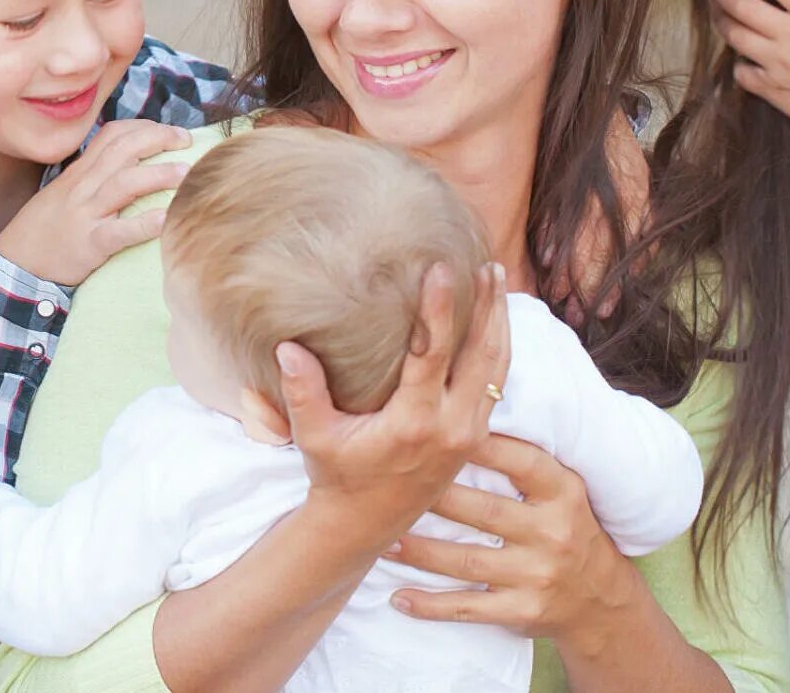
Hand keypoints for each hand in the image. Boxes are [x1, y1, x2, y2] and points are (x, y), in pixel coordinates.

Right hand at [0, 119, 191, 285]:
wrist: (14, 265)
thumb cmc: (44, 229)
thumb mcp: (64, 193)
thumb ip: (92, 176)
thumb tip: (127, 164)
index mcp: (80, 173)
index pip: (113, 135)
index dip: (145, 127)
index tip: (171, 131)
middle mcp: (83, 187)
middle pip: (123, 150)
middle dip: (158, 139)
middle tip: (187, 141)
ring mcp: (85, 214)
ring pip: (123, 184)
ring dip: (157, 175)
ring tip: (185, 173)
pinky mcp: (89, 245)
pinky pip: (118, 232)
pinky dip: (143, 225)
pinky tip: (165, 220)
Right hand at [277, 260, 510, 550]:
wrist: (364, 526)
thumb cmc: (337, 476)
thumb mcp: (314, 437)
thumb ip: (303, 392)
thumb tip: (288, 346)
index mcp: (414, 423)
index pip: (433, 354)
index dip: (440, 309)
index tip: (442, 268)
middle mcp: (451, 427)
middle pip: (483, 354)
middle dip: (489, 306)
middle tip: (487, 264)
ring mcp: (469, 432)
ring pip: (498, 367)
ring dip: (501, 321)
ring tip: (497, 278)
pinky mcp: (475, 436)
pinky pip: (497, 382)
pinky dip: (500, 346)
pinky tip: (495, 318)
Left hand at [384, 435, 641, 649]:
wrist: (602, 600)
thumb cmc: (568, 529)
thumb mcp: (563, 491)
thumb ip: (524, 463)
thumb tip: (467, 418)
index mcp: (564, 492)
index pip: (520, 461)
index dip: (480, 446)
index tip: (436, 428)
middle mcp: (553, 532)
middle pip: (483, 511)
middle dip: (434, 497)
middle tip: (388, 482)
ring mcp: (537, 575)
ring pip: (466, 561)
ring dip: (419, 552)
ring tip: (382, 540)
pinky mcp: (522, 611)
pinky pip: (468, 608)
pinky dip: (430, 606)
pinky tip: (397, 597)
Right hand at [544, 111, 649, 324]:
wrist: (596, 109)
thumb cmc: (622, 154)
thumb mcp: (645, 187)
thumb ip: (644, 225)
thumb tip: (639, 263)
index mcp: (631, 203)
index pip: (619, 251)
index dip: (609, 283)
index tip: (603, 309)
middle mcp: (606, 202)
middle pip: (593, 252)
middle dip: (583, 287)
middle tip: (575, 315)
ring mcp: (581, 194)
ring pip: (572, 239)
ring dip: (564, 271)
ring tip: (558, 296)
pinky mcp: (559, 185)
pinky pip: (553, 216)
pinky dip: (549, 238)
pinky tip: (545, 259)